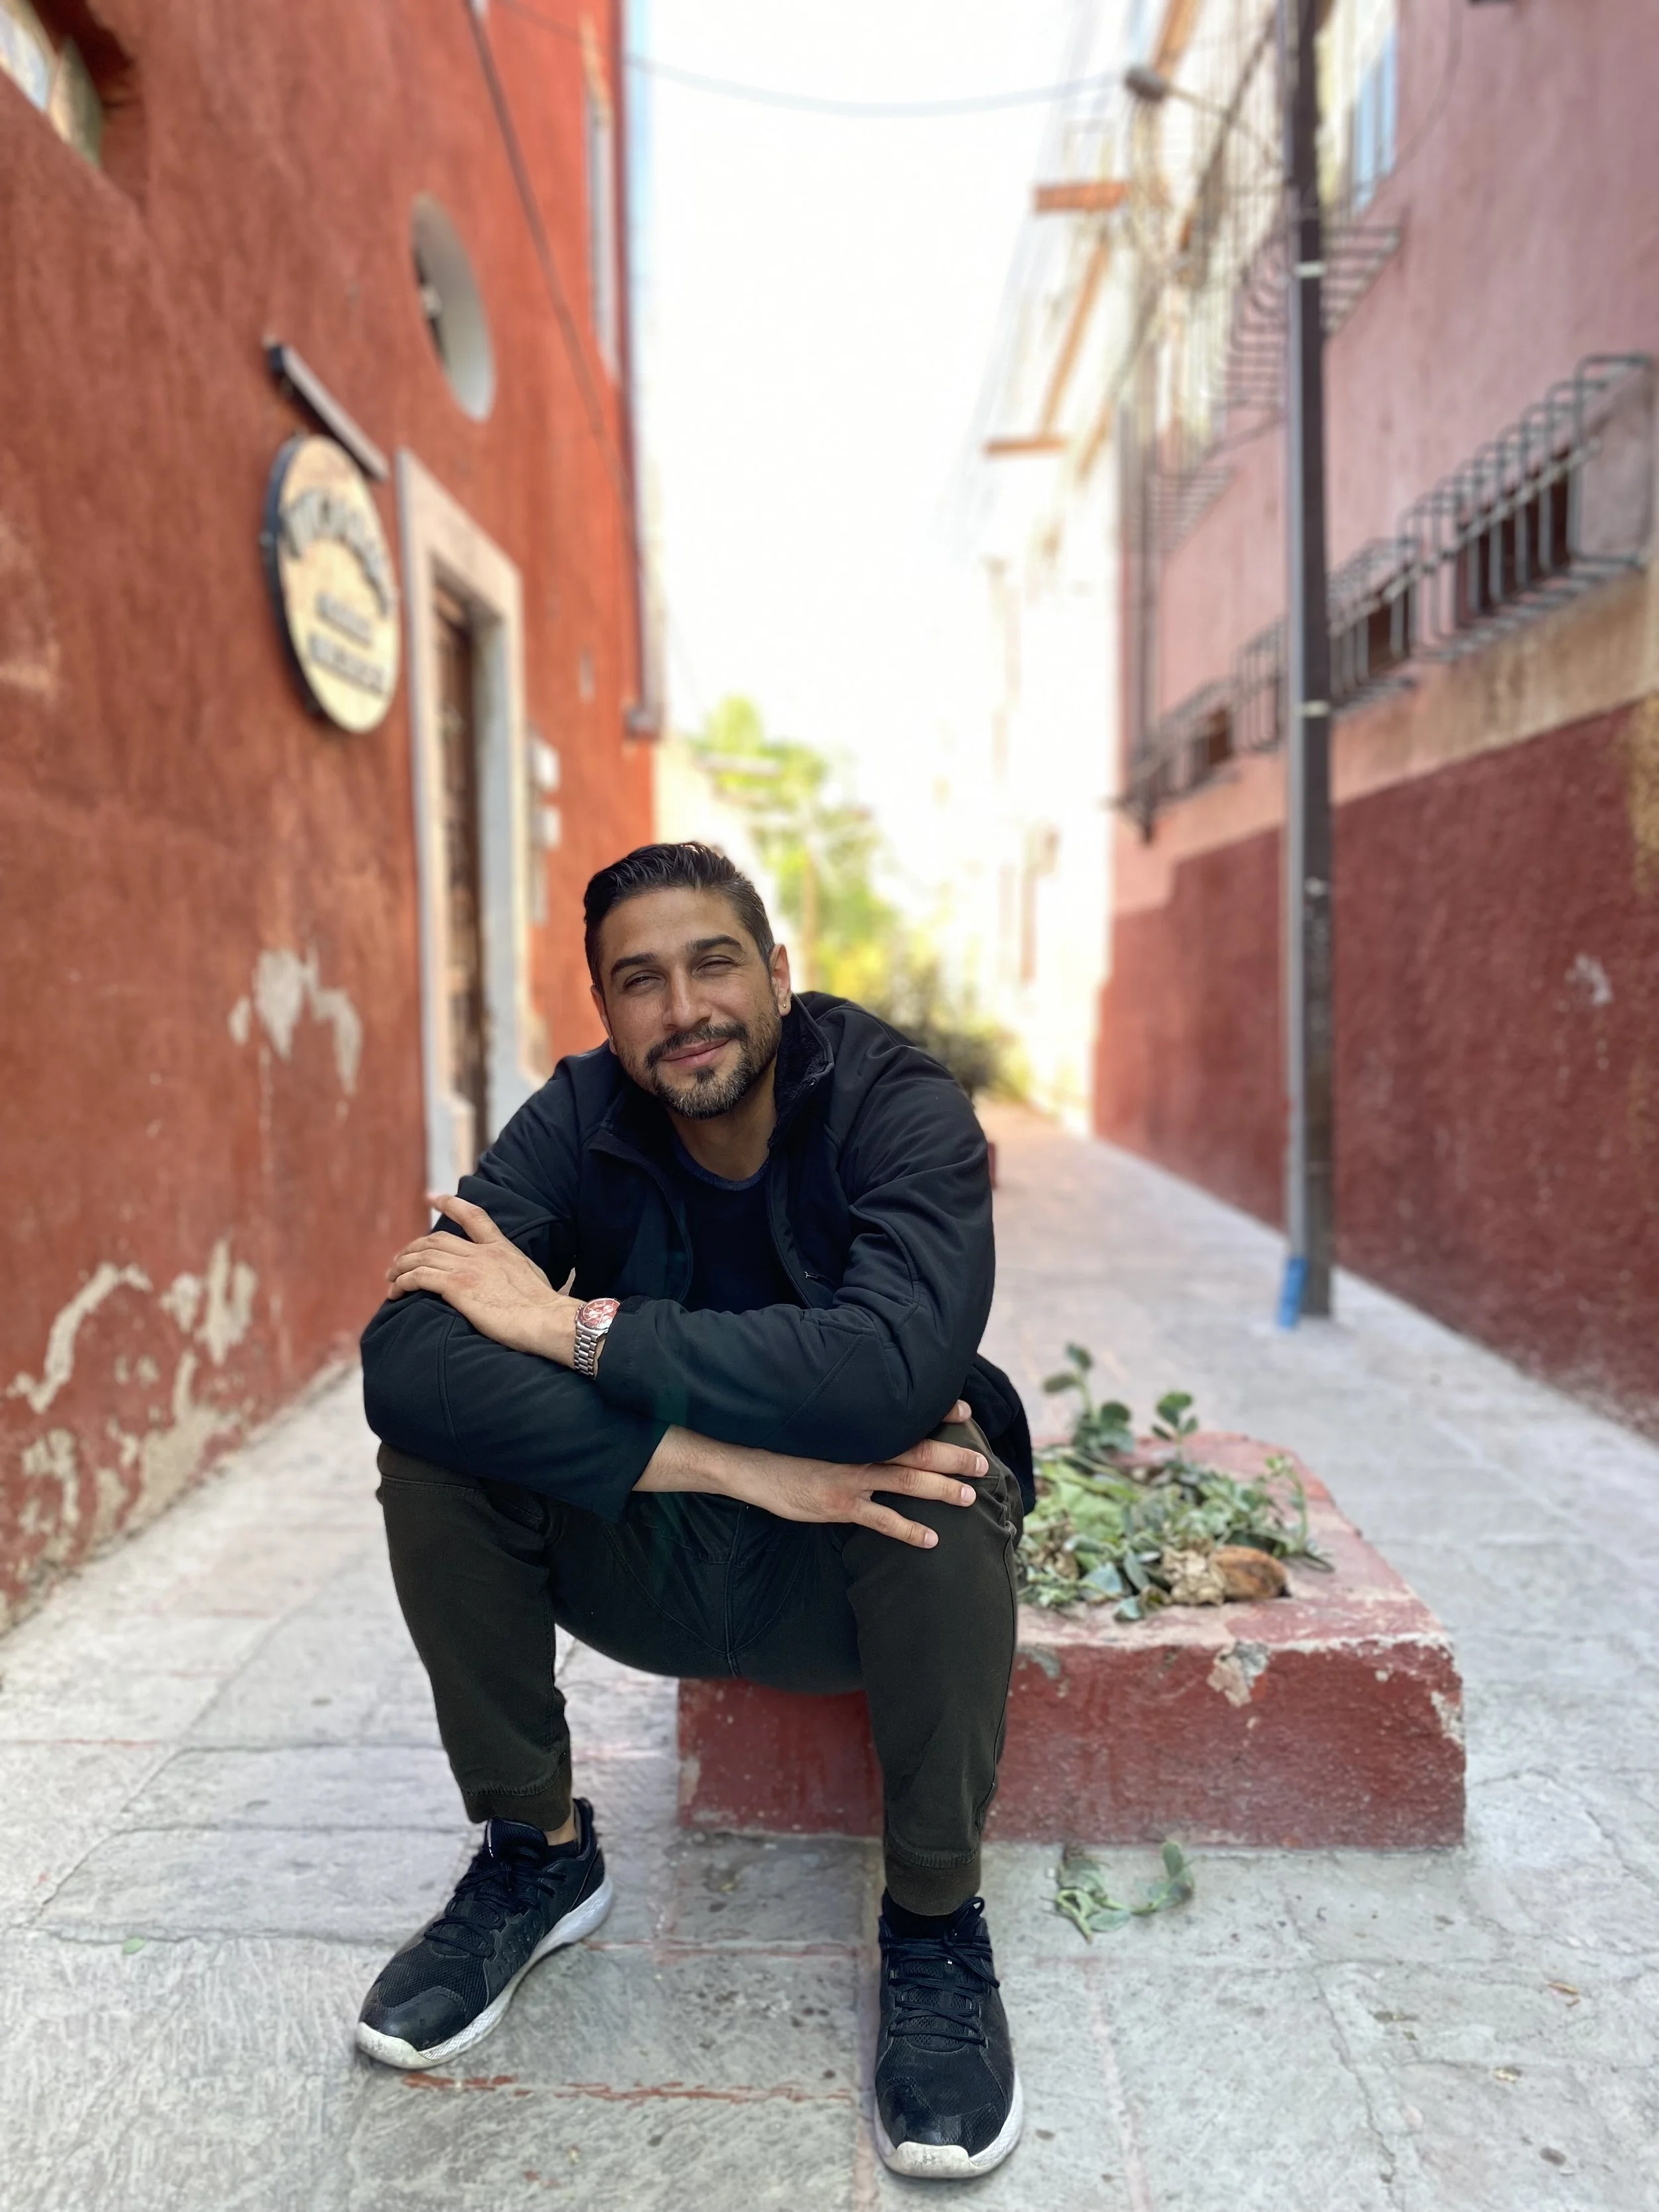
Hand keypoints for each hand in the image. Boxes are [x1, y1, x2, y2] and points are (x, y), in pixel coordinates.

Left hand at [385, 1192, 581, 1361]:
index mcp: (502, 1248)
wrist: (548, 1320)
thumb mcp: (532, 1278)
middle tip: (398, 1261)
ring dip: (401, 1266)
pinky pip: (419, 1277)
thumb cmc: (545, 1310)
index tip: (432, 1197)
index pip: (473, 1216)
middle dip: (412, 1248)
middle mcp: (482, 1253)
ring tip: (390, 1279)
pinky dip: (402, 1282)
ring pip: (422, 1256)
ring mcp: (469, 1268)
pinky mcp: (458, 1286)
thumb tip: (512, 1281)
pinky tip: (395, 1292)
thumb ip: (514, 1271)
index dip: (450, 1204)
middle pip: (436, 1239)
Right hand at [639, 1402, 987, 1547]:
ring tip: (970, 1496)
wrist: (742, 1456)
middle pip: (917, 1450)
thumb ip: (843, 1418)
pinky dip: (909, 1530)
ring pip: (908, 1483)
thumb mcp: (814, 1419)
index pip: (906, 1416)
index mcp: (856, 1426)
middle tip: (982, 1460)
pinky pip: (882, 1521)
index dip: (937, 1412)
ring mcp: (851, 1479)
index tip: (965, 1407)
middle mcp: (859, 1449)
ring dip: (942, 1489)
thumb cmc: (777, 1434)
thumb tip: (867, 1410)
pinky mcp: (839, 1505)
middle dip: (953, 1455)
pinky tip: (931, 1539)